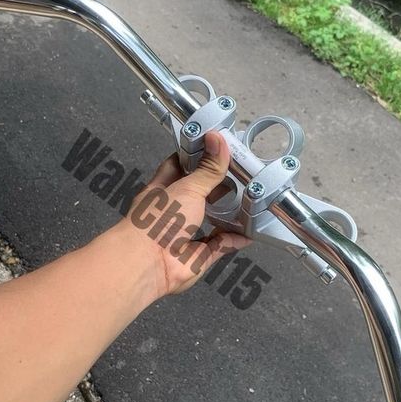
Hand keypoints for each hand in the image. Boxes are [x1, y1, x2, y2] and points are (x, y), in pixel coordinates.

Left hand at [121, 131, 250, 298]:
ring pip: (211, 221)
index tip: (216, 147)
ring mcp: (185, 234)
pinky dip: (234, 240)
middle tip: (243, 174)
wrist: (149, 263)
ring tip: (251, 200)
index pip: (178, 166)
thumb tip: (218, 137)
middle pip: (198, 194)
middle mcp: (173, 211)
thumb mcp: (188, 188)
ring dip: (228, 214)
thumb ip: (208, 169)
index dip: (196, 156)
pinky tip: (251, 232)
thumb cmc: (160, 218)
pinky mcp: (198, 256)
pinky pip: (220, 246)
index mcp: (163, 189)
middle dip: (218, 186)